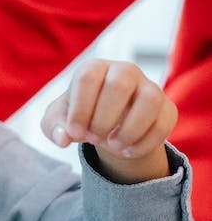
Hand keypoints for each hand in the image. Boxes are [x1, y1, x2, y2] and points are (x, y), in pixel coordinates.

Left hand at [41, 59, 176, 182]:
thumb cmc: (81, 117)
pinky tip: (127, 152)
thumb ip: (53, 127)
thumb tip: (62, 138)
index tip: (74, 133)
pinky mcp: (166, 108)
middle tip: (93, 138)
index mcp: (94, 68)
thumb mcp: (59, 121)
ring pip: (149, 99)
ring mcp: (149, 88)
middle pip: (119, 84)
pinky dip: (145, 142)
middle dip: (104, 117)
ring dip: (130, 129)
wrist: (108, 128)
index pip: (87, 78)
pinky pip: (163, 123)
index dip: (80, 108)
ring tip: (113, 147)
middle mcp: (124, 71)